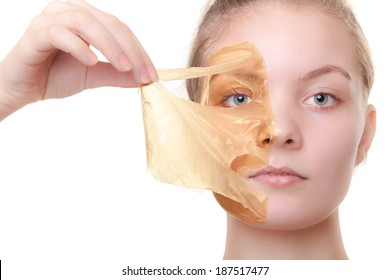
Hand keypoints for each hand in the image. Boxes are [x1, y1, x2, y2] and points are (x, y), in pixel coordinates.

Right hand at [0, 0, 157, 118]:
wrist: (22, 89)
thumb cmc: (55, 76)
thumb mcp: (92, 76)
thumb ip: (116, 74)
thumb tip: (143, 79)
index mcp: (86, 20)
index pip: (120, 29)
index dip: (139, 50)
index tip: (152, 74)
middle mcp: (69, 12)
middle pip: (109, 22)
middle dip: (130, 48)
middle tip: (142, 73)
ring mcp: (50, 20)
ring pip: (86, 21)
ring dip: (109, 45)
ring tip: (123, 66)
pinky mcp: (35, 34)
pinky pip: (58, 33)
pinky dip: (78, 46)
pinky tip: (91, 62)